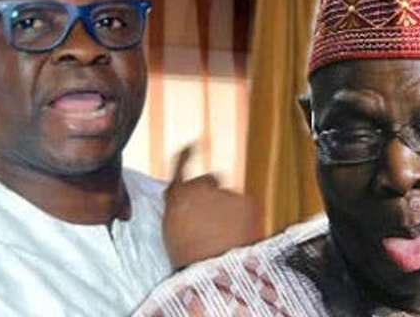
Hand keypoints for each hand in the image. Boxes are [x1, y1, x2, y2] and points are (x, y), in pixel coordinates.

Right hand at [163, 146, 262, 268]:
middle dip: (214, 195)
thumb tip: (185, 199)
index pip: (182, 162)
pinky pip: (248, 204)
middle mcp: (199, 187)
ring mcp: (225, 191)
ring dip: (231, 208)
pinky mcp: (248, 200)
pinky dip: (247, 216)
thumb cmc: (188, 261)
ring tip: (226, 237)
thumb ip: (178, 207)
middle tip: (215, 221)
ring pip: (231, 195)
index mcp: (176, 195)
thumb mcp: (170, 231)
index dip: (188, 153)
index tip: (193, 144)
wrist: (210, 276)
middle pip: (210, 180)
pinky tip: (239, 235)